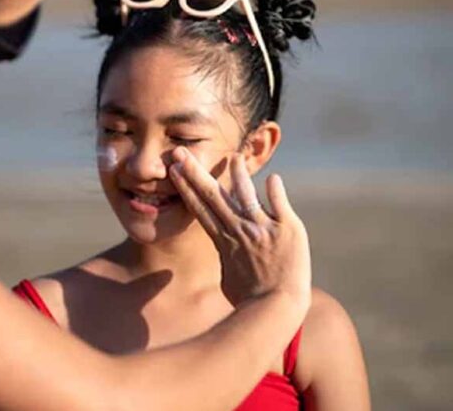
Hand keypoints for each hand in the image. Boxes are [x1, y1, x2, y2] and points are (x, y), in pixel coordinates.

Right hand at [169, 148, 310, 308]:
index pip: (199, 208)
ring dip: (238, 175)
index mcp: (223, 241)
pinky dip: (276, 191)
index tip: (174, 169)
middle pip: (212, 196)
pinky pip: (280, 204)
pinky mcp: (288, 229)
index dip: (186, 187)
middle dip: (195, 172)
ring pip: (246, 194)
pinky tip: (272, 177)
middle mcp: (240, 230)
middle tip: (180, 153)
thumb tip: (226, 253)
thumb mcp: (228, 280)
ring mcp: (263, 228)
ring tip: (233, 157)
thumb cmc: (249, 301)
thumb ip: (227, 259)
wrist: (276, 308)